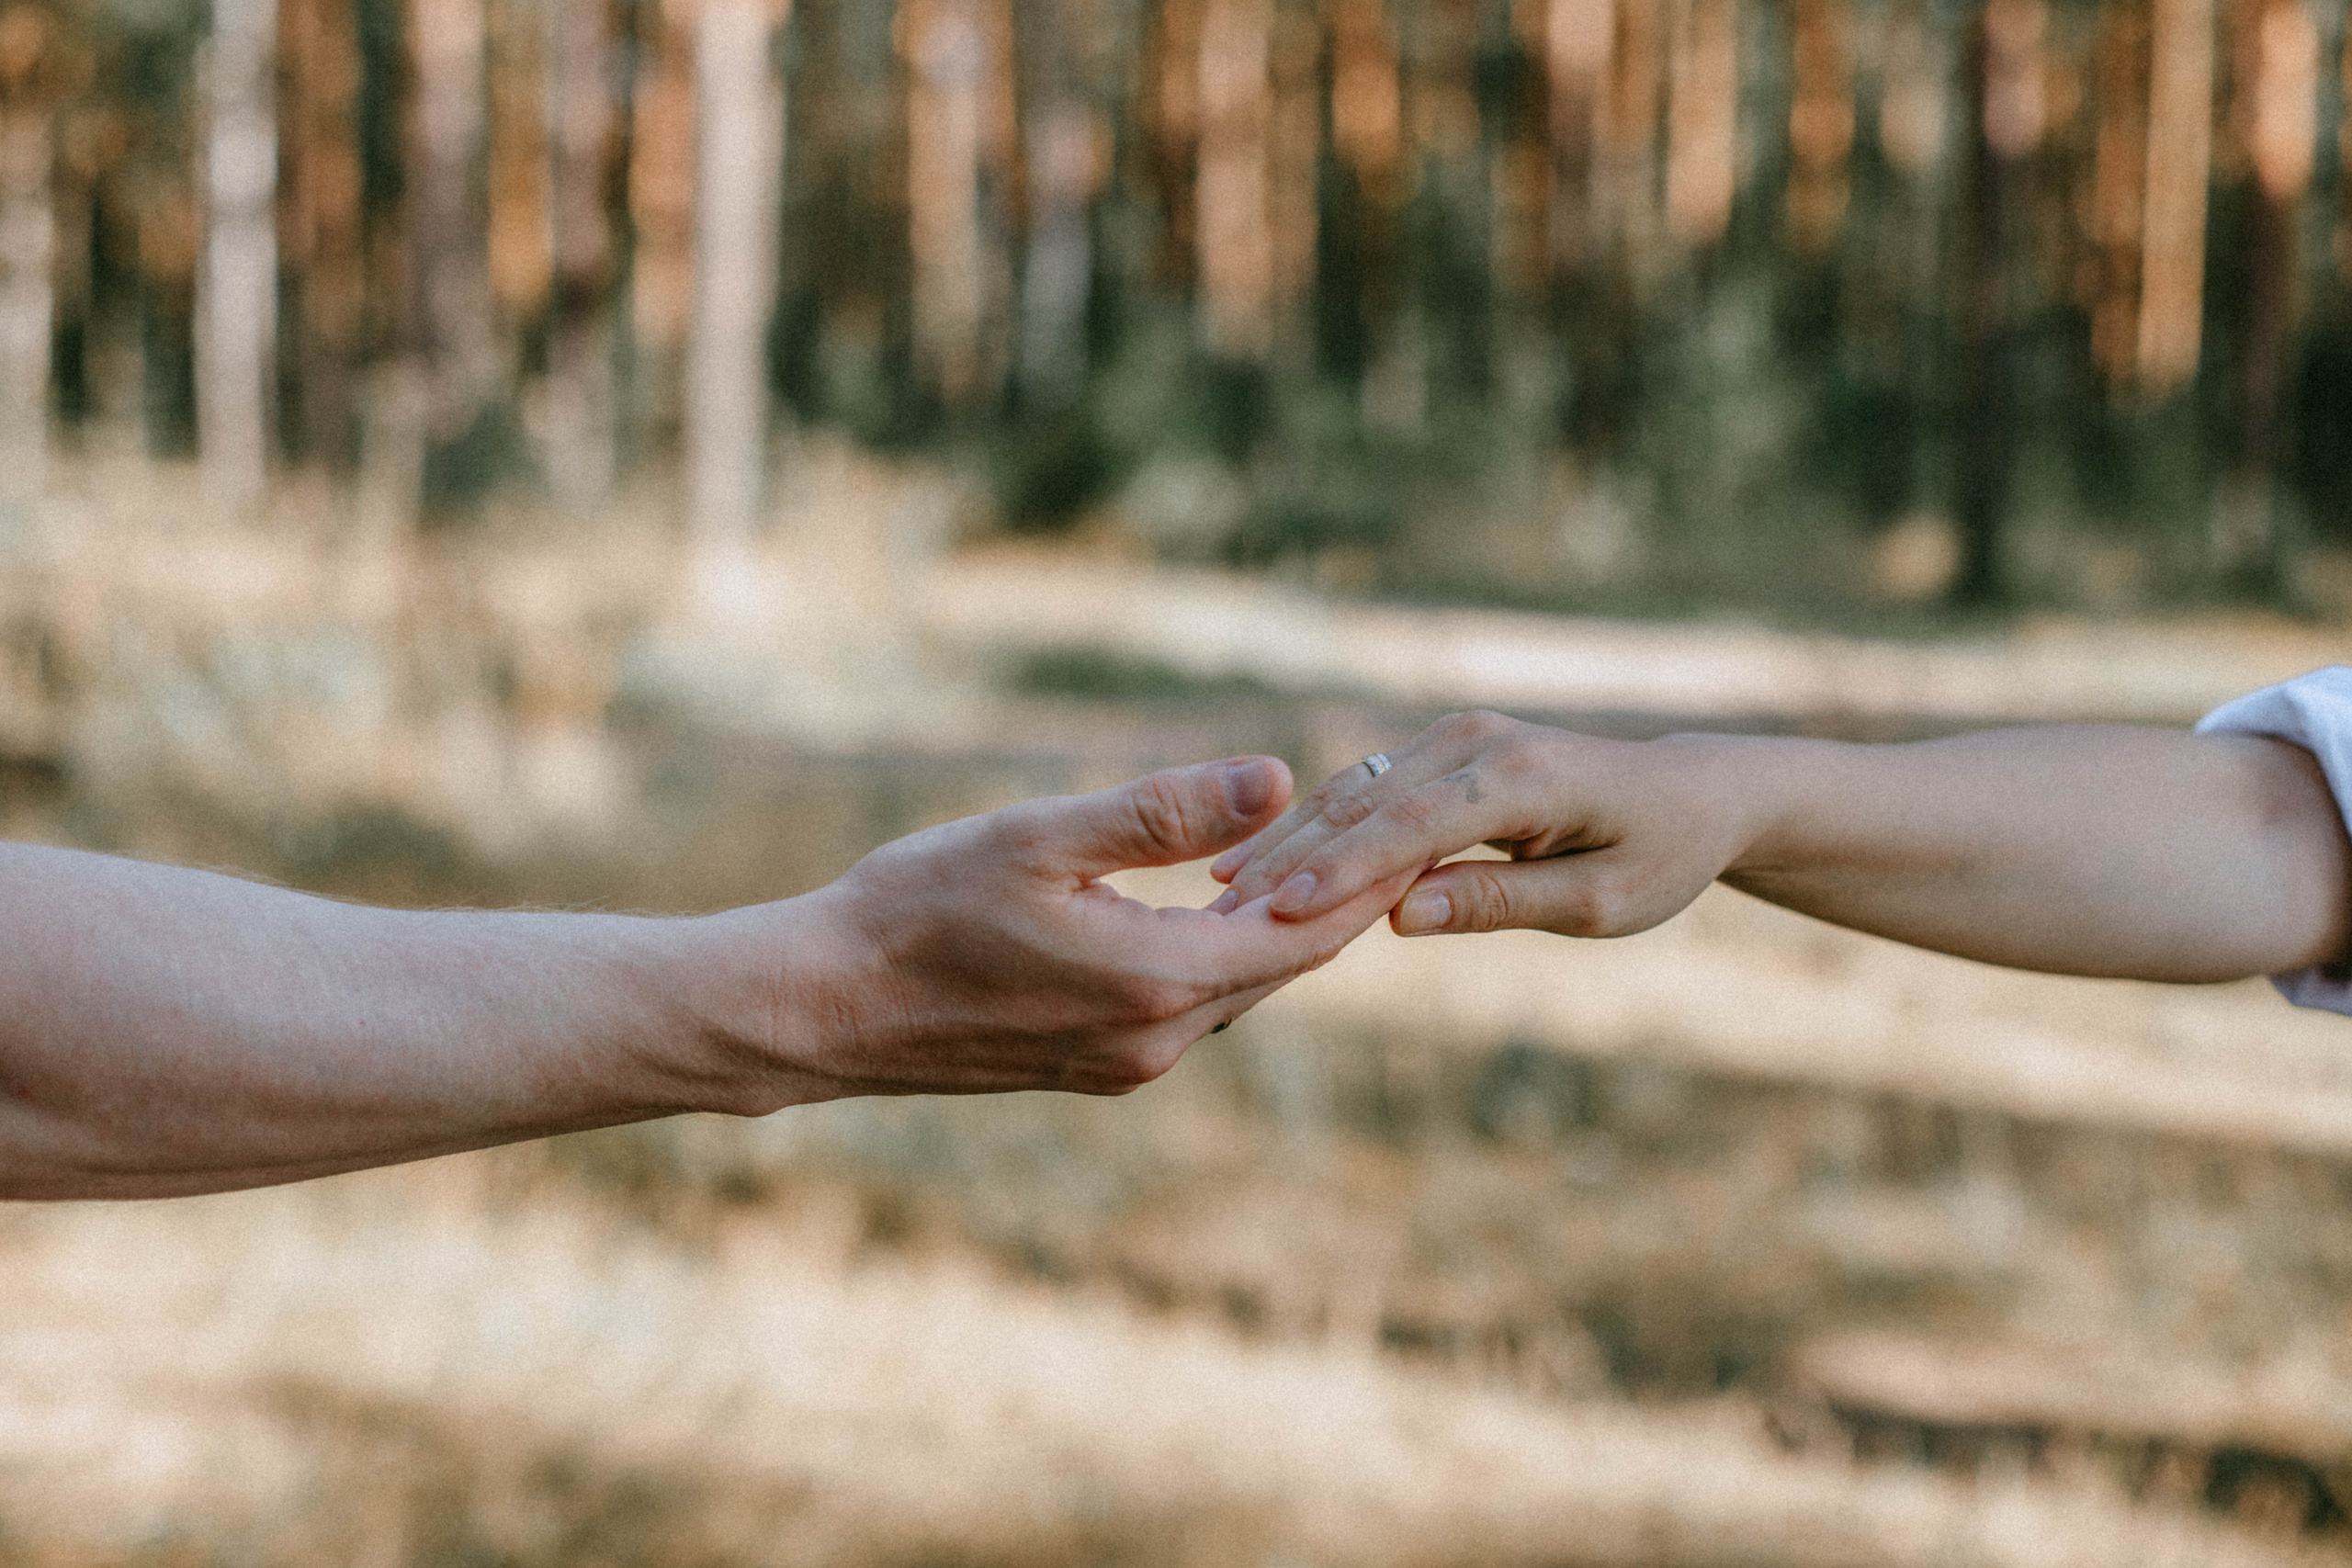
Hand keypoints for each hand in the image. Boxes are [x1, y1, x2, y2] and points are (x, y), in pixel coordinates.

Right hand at [727, 756, 1414, 1103]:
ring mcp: (1126, 1062)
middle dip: (1333, 894)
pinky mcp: (1093, 1066)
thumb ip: (1163, 813)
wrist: (821, 1009)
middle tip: (1378, 823)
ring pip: (1240, 985)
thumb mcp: (1040, 838)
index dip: (1367, 875)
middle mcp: (1159, 1041)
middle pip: (1287, 963)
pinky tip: (1215, 902)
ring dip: (1276, 923)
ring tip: (1312, 850)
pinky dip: (1221, 950)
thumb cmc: (915, 910)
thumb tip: (1278, 779)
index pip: (1309, 931)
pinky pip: (1192, 1004)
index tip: (1412, 822)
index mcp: (1159, 982)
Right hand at [1207, 712, 1750, 939]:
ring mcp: (1452, 738)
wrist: (1689, 794)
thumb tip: (1398, 917)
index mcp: (1520, 778)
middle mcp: (1476, 742)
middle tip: (1217, 916)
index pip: (1410, 827)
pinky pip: (1365, 793)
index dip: (1340, 871)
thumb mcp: (1599, 903)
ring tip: (1216, 893)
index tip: (1274, 910)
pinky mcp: (1439, 751)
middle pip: (1362, 804)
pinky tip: (1257, 867)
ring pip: (1350, 794)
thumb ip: (1499, 904)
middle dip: (1287, 859)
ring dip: (1284, 843)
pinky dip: (1312, 831)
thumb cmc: (1659, 856)